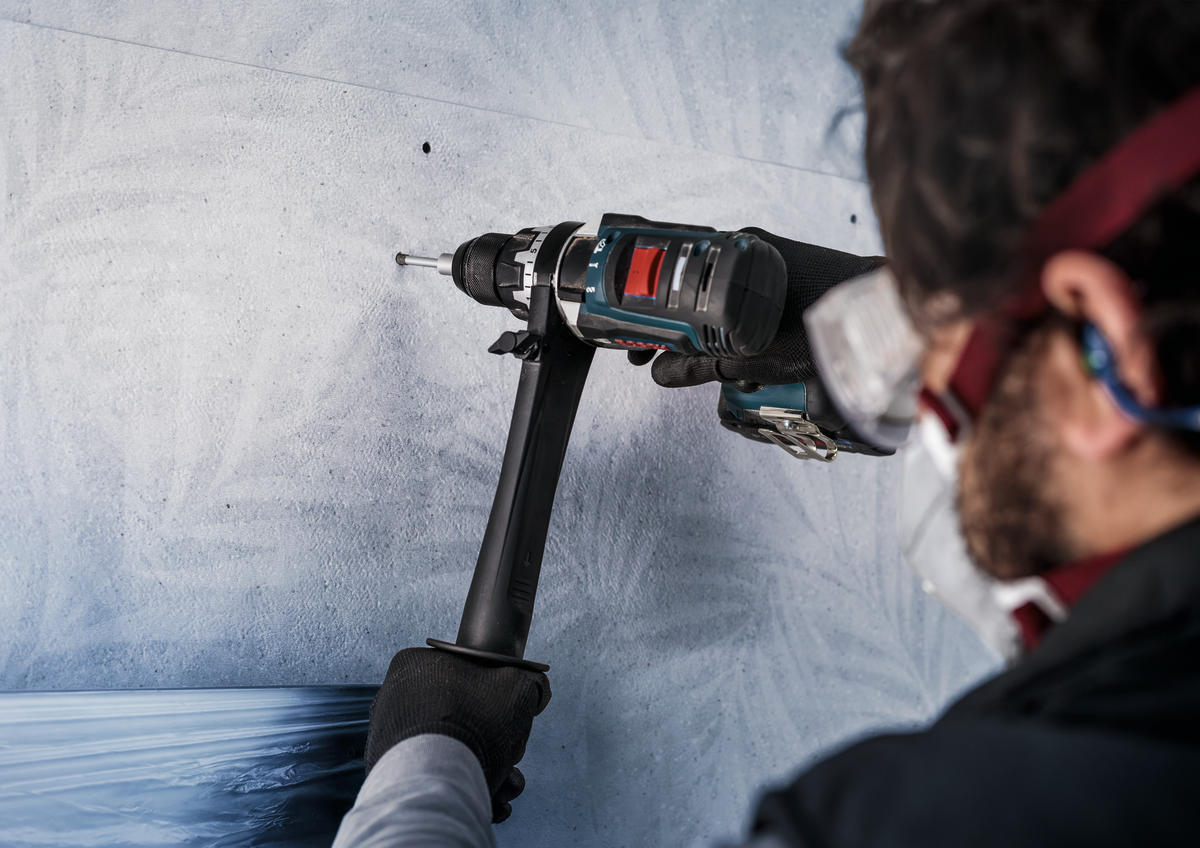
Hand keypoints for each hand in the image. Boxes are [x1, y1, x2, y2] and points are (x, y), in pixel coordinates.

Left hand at [365, 647, 551, 822]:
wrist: (435, 784)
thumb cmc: (472, 726)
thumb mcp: (518, 686)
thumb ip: (530, 683)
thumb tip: (534, 692)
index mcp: (416, 665)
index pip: (470, 675)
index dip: (501, 699)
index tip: (513, 719)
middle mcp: (395, 699)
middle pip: (466, 718)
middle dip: (497, 744)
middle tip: (510, 757)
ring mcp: (390, 740)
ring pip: (454, 751)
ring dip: (489, 771)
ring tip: (505, 787)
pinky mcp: (392, 776)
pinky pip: (436, 778)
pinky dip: (466, 788)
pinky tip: (490, 801)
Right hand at [633, 230, 885, 389]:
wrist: (890, 316)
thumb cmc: (826, 325)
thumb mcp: (751, 355)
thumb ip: (700, 364)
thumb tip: (662, 372)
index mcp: (737, 251)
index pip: (670, 272)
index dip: (647, 308)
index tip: (636, 337)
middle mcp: (754, 248)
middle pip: (694, 287)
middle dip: (675, 326)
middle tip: (661, 354)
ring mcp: (777, 260)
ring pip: (723, 297)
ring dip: (709, 330)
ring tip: (708, 363)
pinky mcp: (797, 275)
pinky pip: (752, 301)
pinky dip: (739, 326)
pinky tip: (745, 353)